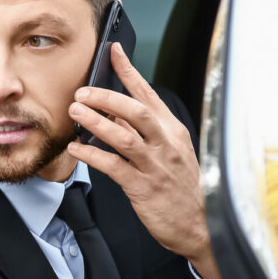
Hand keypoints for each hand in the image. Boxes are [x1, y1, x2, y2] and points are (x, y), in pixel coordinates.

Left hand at [67, 43, 225, 278]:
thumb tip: (117, 113)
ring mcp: (155, 166)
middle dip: (107, 96)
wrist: (201, 227)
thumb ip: (149, 134)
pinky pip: (113, 167)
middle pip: (136, 111)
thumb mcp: (174, 155)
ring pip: (124, 136)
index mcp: (174, 133)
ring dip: (96, 122)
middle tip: (82, 92)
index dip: (130, 71)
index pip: (150, 94)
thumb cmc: (184, 191)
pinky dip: (92, 155)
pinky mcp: (143, 188)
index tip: (114, 52)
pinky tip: (76, 148)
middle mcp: (166, 145)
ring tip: (76, 112)